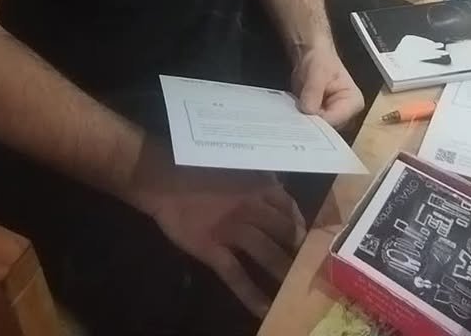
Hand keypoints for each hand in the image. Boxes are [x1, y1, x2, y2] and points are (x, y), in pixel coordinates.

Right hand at [128, 139, 305, 318]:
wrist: (164, 178)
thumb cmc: (199, 166)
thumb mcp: (236, 162)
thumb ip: (257, 177)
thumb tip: (278, 187)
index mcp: (257, 185)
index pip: (289, 207)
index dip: (299, 225)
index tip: (305, 237)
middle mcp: (250, 207)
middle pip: (283, 232)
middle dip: (297, 250)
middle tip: (306, 265)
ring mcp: (231, 229)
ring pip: (265, 253)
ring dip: (282, 272)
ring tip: (294, 290)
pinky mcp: (212, 249)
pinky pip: (236, 275)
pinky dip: (251, 294)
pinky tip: (263, 309)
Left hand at [292, 41, 364, 128]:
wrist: (311, 55)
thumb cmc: (320, 59)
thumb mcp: (317, 72)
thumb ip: (313, 92)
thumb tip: (308, 110)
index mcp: (353, 102)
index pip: (336, 120)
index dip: (318, 121)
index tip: (302, 118)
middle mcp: (346, 114)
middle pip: (328, 128)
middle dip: (310, 125)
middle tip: (293, 121)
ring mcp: (332, 117)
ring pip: (318, 130)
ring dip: (303, 123)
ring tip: (291, 117)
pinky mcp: (320, 117)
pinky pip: (310, 125)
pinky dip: (300, 121)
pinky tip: (291, 117)